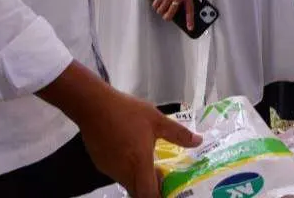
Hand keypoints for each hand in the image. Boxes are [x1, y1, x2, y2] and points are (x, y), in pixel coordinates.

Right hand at [38, 63, 200, 197]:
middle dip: (151, 189)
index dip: (160, 197)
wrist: (94, 105)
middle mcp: (123, 172)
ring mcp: (110, 170)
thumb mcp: (157, 120)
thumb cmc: (128, 112)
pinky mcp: (101, 163)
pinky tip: (133, 155)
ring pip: (128, 183)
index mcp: (139, 164)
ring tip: (151, 166)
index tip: (170, 192)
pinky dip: (128, 171)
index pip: (149, 195)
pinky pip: (117, 174)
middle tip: (164, 179)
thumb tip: (199, 141)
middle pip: (138, 192)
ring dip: (140, 180)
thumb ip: (178, 134)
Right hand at [153, 0, 197, 30]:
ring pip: (161, 10)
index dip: (190, 21)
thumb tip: (183, 2)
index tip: (190, 28)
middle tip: (166, 15)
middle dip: (166, 17)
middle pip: (170, 14)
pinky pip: (156, 3)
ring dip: (160, 11)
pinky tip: (156, 3)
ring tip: (160, 8)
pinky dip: (155, 5)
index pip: (190, 11)